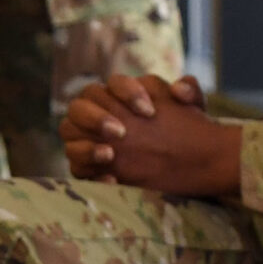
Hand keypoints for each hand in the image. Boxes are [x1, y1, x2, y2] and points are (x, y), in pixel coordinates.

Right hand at [59, 74, 241, 195]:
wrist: (186, 162)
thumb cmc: (182, 130)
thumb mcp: (193, 112)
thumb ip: (191, 93)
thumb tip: (178, 89)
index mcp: (119, 93)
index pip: (113, 83)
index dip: (128, 93)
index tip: (150, 111)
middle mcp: (97, 112)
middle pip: (79, 105)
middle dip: (97, 117)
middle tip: (121, 132)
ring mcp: (88, 139)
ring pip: (69, 132)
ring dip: (86, 144)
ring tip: (110, 155)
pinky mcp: (88, 166)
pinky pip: (76, 167)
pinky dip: (90, 173)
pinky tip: (112, 180)